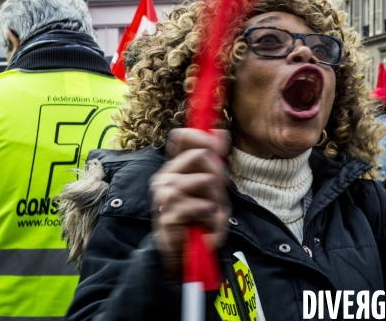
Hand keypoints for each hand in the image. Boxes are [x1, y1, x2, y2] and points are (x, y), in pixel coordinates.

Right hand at [150, 128, 230, 277]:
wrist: (183, 252)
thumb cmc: (198, 216)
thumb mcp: (213, 186)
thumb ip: (215, 159)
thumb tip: (222, 132)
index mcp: (174, 167)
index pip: (181, 137)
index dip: (202, 137)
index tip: (219, 147)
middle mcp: (165, 176)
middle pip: (201, 155)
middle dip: (219, 175)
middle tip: (218, 196)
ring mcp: (163, 194)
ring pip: (207, 180)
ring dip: (218, 200)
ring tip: (211, 214)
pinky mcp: (168, 213)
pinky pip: (203, 205)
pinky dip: (212, 216)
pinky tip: (205, 225)